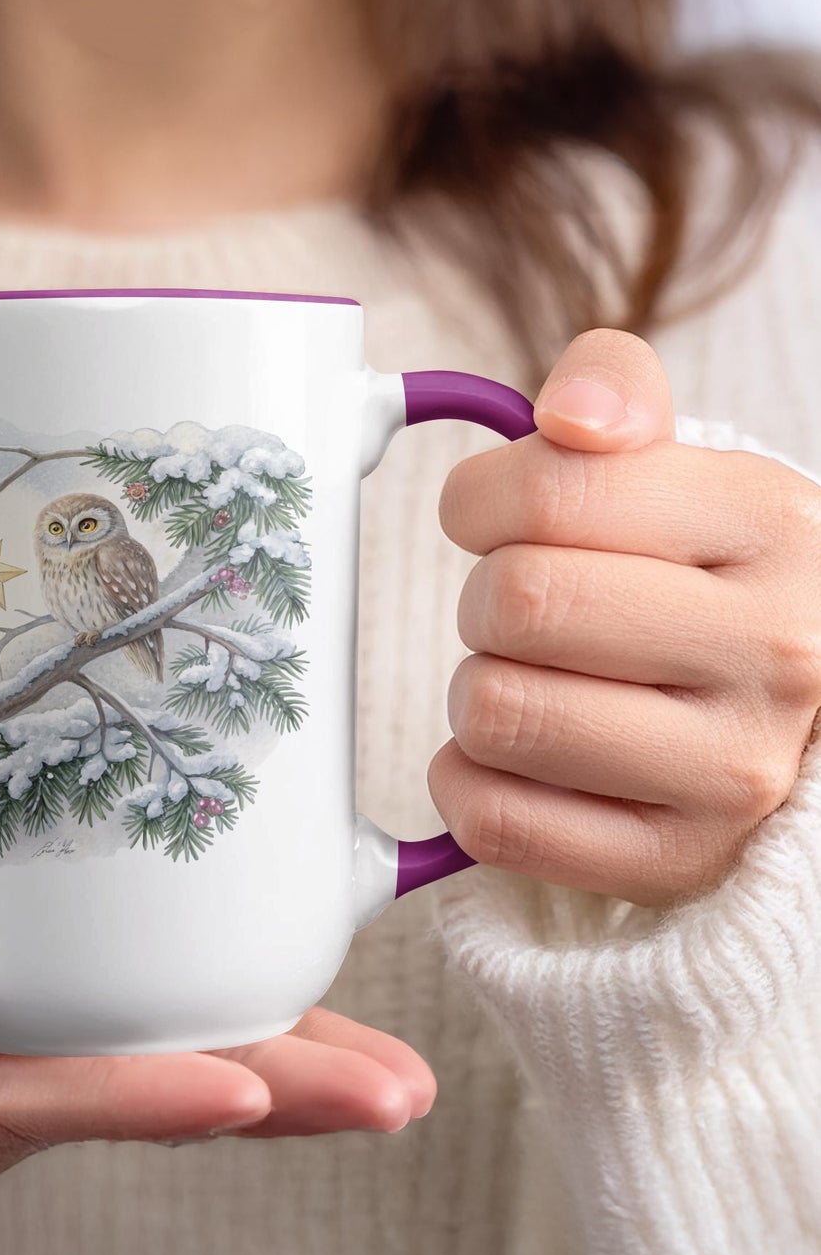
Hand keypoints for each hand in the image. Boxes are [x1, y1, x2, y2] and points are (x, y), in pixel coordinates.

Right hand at [0, 821, 435, 1183]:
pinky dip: (229, 1024)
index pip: (22, 1102)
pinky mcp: (29, 1025)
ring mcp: (6, 1065)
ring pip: (153, 1074)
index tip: (240, 1090)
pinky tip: (309, 1009)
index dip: (132, 1099)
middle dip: (264, 1100)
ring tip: (394, 1074)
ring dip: (278, 1072)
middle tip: (391, 1094)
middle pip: (125, 1101)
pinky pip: (138, 1033)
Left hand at [431, 329, 820, 908]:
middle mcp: (775, 651)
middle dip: (483, 600)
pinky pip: (494, 820)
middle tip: (519, 613)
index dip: (478, 502)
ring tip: (530, 683)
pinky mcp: (674, 861)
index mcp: (771, 523)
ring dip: (477, 692)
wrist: (790, 715)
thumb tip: (568, 414)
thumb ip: (614, 393)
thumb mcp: (682, 468)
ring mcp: (732, 772)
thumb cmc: (702, 580)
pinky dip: (467, 783)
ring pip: (496, 713)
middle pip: (514, 604)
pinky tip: (513, 759)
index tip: (491, 520)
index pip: (549, 493)